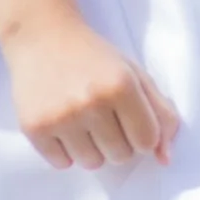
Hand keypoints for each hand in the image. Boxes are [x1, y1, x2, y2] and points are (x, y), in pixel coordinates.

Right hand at [2, 9, 177, 171]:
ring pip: (92, 163)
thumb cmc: (93, 56)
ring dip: (90, 148)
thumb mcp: (134, 73)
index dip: (141, 132)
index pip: (147, 141)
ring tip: (80, 119)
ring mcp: (60, 116)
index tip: (128, 117)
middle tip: (101, 114)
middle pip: (120, 156)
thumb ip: (160, 113)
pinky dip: (64, 150)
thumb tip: (165, 159)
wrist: (41, 35)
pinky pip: (62, 163)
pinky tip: (60, 123)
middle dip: (116, 141)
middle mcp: (91, 102)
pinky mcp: (34, 127)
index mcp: (121, 86)